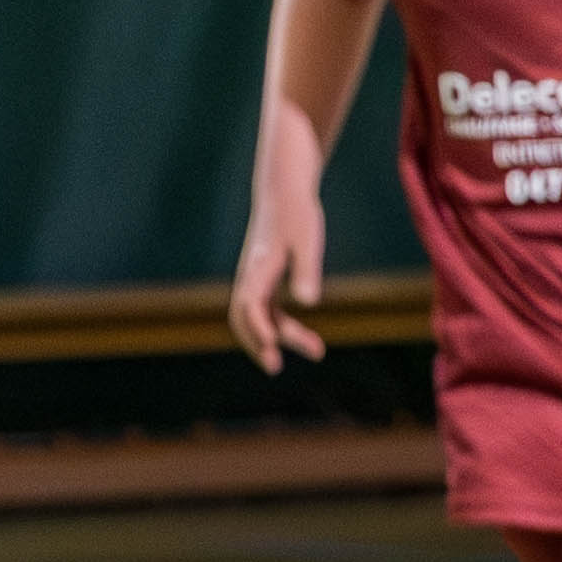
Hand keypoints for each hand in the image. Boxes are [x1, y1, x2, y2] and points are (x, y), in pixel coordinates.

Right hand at [229, 193, 328, 371]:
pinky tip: (305, 338)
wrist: (284, 193)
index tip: (274, 345)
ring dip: (280, 336)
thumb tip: (309, 302)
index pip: (249, 302)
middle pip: (244, 317)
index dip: (258, 325)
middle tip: (276, 368)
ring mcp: (256, 280)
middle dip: (256, 343)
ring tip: (317, 351)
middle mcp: (251, 276)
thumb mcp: (307, 240)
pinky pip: (268, 311)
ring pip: (259, 317)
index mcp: (257, 266)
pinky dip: (282, 327)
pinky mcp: (266, 280)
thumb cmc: (297, 215)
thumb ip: (307, 271)